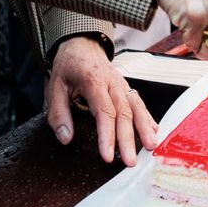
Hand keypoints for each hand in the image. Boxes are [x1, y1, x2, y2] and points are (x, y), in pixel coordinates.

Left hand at [47, 37, 158, 165]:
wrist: (81, 45)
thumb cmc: (68, 67)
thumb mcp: (54, 87)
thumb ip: (58, 114)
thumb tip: (66, 138)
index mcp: (93, 81)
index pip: (104, 111)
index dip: (108, 135)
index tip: (108, 155)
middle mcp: (112, 82)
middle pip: (124, 112)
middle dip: (128, 139)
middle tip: (130, 161)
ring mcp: (122, 84)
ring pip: (136, 107)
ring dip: (144, 128)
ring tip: (150, 147)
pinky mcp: (127, 88)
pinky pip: (139, 103)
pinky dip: (148, 118)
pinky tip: (153, 131)